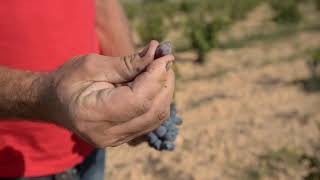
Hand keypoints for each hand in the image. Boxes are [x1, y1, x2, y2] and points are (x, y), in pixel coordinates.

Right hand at [43, 41, 174, 147]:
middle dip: (164, 82)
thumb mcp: (92, 65)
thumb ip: (126, 63)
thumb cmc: (68, 80)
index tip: (164, 56)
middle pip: (153, 111)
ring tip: (158, 71)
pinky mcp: (123, 139)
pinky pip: (151, 121)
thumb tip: (155, 53)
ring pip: (157, 117)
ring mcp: (116, 140)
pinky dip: (158, 101)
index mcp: (92, 114)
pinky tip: (151, 85)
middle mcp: (107, 134)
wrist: (54, 103)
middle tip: (163, 60)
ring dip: (164, 91)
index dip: (156, 77)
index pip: (139, 100)